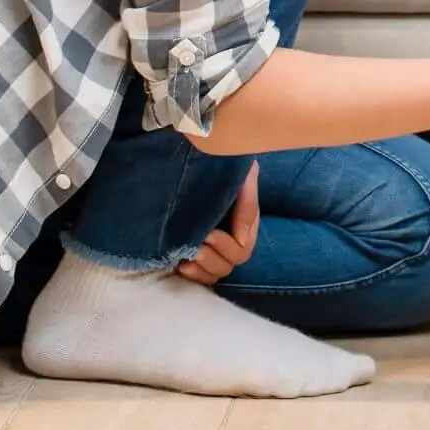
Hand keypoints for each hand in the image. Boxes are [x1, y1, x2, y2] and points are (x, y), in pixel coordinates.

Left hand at [176, 162, 258, 284]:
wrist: (195, 152)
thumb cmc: (220, 163)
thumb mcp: (242, 174)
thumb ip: (248, 201)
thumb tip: (242, 238)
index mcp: (244, 220)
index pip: (242, 247)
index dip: (226, 245)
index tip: (208, 233)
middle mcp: (232, 235)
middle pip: (231, 263)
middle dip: (213, 257)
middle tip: (195, 245)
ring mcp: (215, 246)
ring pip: (217, 272)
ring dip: (202, 269)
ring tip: (186, 257)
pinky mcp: (198, 252)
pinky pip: (202, 276)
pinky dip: (194, 275)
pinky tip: (181, 264)